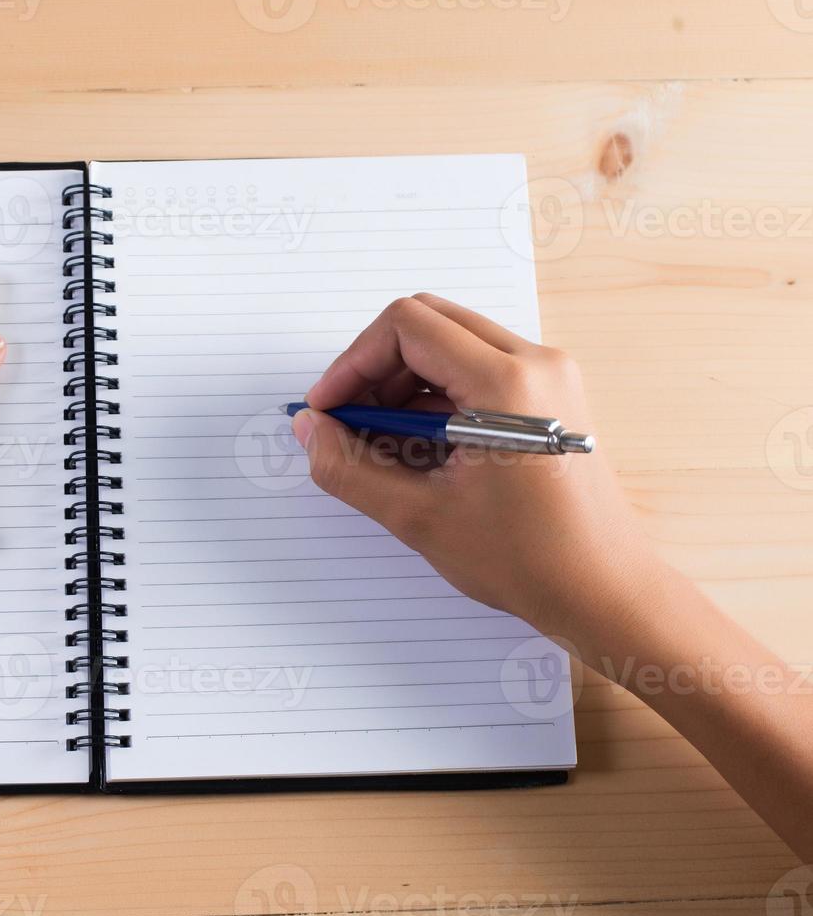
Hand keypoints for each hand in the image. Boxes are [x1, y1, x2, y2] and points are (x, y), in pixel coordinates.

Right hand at [292, 294, 661, 636]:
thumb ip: (350, 467)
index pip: (407, 327)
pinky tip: (418, 450)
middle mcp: (535, 364)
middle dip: (375, 368)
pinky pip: (477, 370)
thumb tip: (310, 429)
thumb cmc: (528, 561)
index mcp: (507, 384)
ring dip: (403, 383)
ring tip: (381, 444)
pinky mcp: (549, 397)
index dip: (353, 363)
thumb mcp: (418, 516)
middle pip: (428, 323)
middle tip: (348, 421)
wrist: (604, 591)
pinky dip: (435, 396)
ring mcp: (547, 377)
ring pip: (451, 344)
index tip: (329, 409)